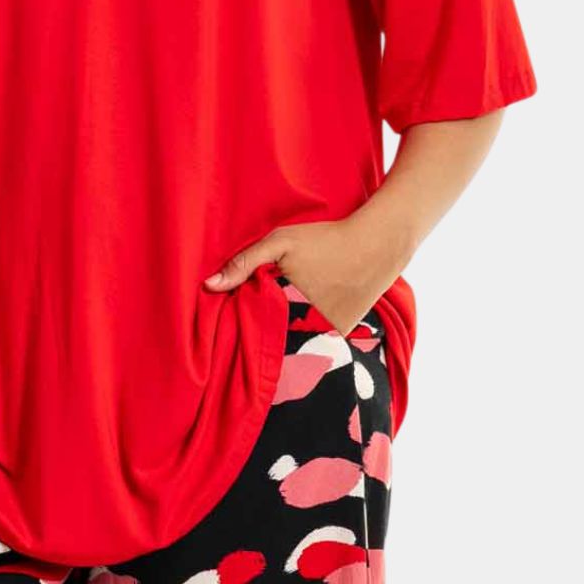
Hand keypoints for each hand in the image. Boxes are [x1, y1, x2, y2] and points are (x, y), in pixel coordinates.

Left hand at [202, 218, 379, 337]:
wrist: (376, 246)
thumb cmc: (323, 240)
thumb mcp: (280, 242)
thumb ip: (244, 263)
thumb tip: (207, 286)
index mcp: (282, 305)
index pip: (250, 326)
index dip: (241, 321)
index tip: (234, 318)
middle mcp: (303, 327)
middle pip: (271, 336)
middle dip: (263, 331)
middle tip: (265, 312)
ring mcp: (324, 334)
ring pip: (293, 342)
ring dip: (286, 336)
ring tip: (285, 317)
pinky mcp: (340, 336)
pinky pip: (316, 343)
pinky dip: (309, 336)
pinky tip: (310, 314)